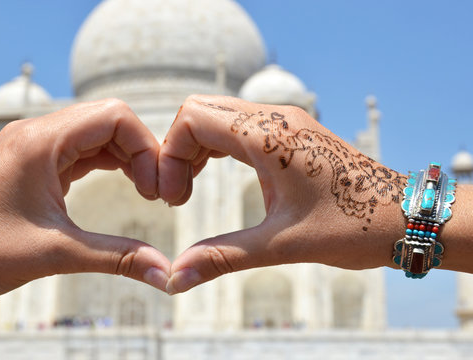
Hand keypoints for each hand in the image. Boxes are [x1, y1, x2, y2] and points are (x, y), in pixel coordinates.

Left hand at [0, 99, 170, 311]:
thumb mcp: (57, 253)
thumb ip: (118, 257)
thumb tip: (165, 273)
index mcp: (41, 141)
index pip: (114, 117)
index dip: (147, 148)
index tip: (157, 189)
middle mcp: (38, 133)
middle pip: (111, 121)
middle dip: (142, 152)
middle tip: (158, 191)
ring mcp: (37, 146)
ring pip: (99, 134)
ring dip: (129, 158)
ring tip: (148, 191)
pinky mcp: (37, 162)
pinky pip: (84, 150)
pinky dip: (111, 164)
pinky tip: (127, 184)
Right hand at [159, 95, 406, 293]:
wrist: (403, 216)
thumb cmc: (353, 227)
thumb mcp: (282, 244)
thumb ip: (223, 256)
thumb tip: (175, 278)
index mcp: (268, 135)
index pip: (192, 119)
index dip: (170, 155)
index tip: (173, 199)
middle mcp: (275, 117)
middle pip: (199, 111)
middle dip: (178, 149)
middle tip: (178, 194)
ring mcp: (285, 121)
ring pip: (217, 116)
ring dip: (195, 148)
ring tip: (190, 187)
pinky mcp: (291, 132)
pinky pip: (238, 125)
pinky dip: (216, 146)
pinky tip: (215, 174)